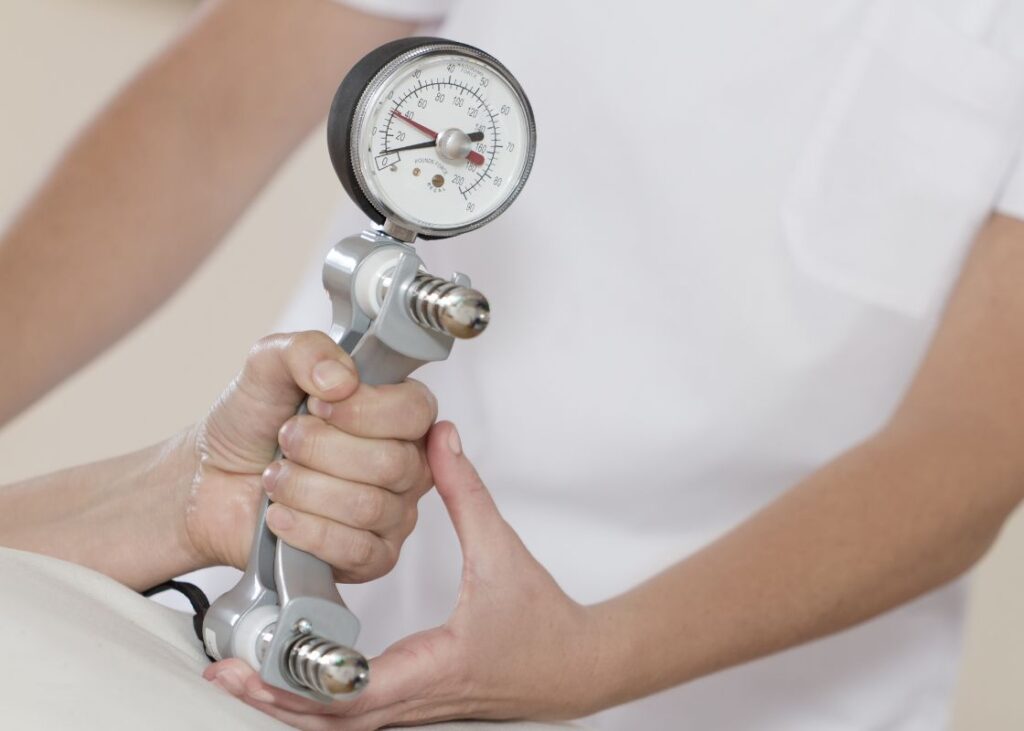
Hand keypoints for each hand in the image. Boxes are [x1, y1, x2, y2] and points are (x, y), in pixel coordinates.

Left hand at [184, 331, 436, 581]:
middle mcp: (405, 462)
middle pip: (392, 463)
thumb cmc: (252, 423)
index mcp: (396, 413)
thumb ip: (304, 350)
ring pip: (368, 506)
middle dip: (321, 450)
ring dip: (305, 488)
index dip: (365, 410)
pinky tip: (280, 515)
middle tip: (287, 439)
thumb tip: (341, 377)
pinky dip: (307, 529)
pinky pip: (356, 550)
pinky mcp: (370, 558)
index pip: (416, 412)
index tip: (319, 404)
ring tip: (275, 477)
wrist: (210, 479)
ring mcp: (392, 513)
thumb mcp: (268, 367)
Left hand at [203, 422, 609, 728]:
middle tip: (226, 671)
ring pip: (339, 722)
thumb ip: (466, 492)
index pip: (352, 688)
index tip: (251, 662)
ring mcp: (417, 705)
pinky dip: (320, 701)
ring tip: (246, 675)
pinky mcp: (419, 701)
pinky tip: (299, 679)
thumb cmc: (546, 623)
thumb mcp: (501, 550)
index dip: (296, 680)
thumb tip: (440, 441)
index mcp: (433, 666)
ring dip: (290, 702)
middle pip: (329, 718)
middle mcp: (418, 696)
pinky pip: (357, 713)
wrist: (580, 666)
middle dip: (273, 698)